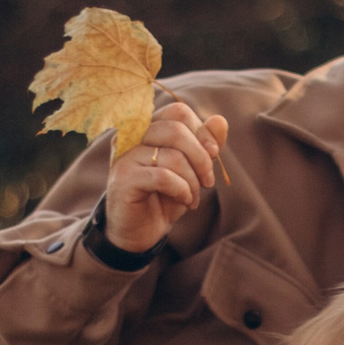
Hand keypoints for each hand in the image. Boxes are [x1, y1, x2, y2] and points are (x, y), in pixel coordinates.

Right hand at [103, 102, 229, 254]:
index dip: (201, 131)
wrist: (140, 231)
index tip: (213, 153)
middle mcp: (131, 137)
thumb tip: (219, 120)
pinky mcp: (124, 179)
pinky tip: (185, 201)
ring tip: (194, 197)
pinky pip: (163, 177)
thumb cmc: (165, 196)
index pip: (178, 112)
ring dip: (193, 181)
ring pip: (173, 156)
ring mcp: (124, 156)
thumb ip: (205, 144)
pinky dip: (182, 190)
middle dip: (202, 158)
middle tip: (208, 181)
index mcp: (147, 128)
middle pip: (177, 130)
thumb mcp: (191, 169)